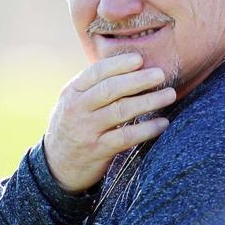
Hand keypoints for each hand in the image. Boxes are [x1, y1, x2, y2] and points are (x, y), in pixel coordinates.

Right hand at [43, 53, 175, 192]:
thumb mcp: (74, 103)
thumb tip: (131, 66)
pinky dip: (147, 129)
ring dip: (148, 101)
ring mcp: (86, 130)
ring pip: (120, 111)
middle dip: (138, 80)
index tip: (140, 59)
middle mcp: (77, 109)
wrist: (55, 166)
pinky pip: (126, 137)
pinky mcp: (97, 150)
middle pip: (110, 89)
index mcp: (72, 92)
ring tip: (169, 95)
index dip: (119, 64)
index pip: (96, 72)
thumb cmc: (73, 127)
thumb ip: (94, 87)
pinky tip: (163, 123)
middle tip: (160, 74)